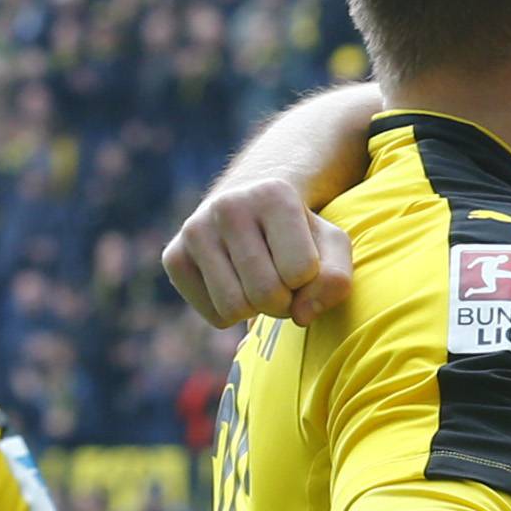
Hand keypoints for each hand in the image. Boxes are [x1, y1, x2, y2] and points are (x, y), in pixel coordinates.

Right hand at [163, 176, 354, 330]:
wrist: (248, 210)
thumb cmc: (297, 234)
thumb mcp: (330, 247)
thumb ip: (336, 279)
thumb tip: (301, 314)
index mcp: (273, 194)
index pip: (301, 272)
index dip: (308, 280)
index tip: (302, 263)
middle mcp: (228, 206)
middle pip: (266, 294)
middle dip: (283, 300)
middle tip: (280, 279)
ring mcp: (195, 229)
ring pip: (235, 308)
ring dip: (255, 309)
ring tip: (257, 281)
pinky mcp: (174, 256)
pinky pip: (215, 316)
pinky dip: (231, 313)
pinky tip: (233, 283)